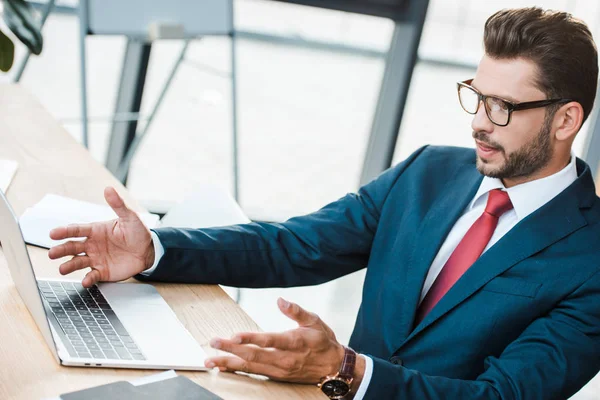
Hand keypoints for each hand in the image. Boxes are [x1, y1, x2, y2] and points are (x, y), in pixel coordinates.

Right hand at [48, 187, 153, 287]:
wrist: (147, 250)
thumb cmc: (137, 232)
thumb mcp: (129, 217)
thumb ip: (118, 205)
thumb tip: (108, 189)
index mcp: (95, 230)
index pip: (76, 230)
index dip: (64, 231)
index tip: (53, 233)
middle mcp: (91, 245)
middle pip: (72, 247)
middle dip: (61, 250)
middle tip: (52, 253)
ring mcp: (95, 258)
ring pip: (78, 262)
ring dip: (69, 266)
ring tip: (61, 269)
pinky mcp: (102, 271)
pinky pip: (92, 276)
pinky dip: (88, 279)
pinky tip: (85, 281)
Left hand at [205, 298, 348, 383]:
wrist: (334, 367)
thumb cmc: (323, 341)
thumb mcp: (315, 320)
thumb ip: (297, 311)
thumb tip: (280, 300)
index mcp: (295, 342)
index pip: (269, 341)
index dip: (251, 338)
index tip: (235, 335)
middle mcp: (285, 359)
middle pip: (255, 355)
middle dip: (232, 349)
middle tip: (214, 343)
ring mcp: (279, 370)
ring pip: (251, 367)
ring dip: (229, 363)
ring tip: (211, 360)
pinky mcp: (276, 376)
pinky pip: (253, 374)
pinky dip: (237, 370)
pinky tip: (224, 367)